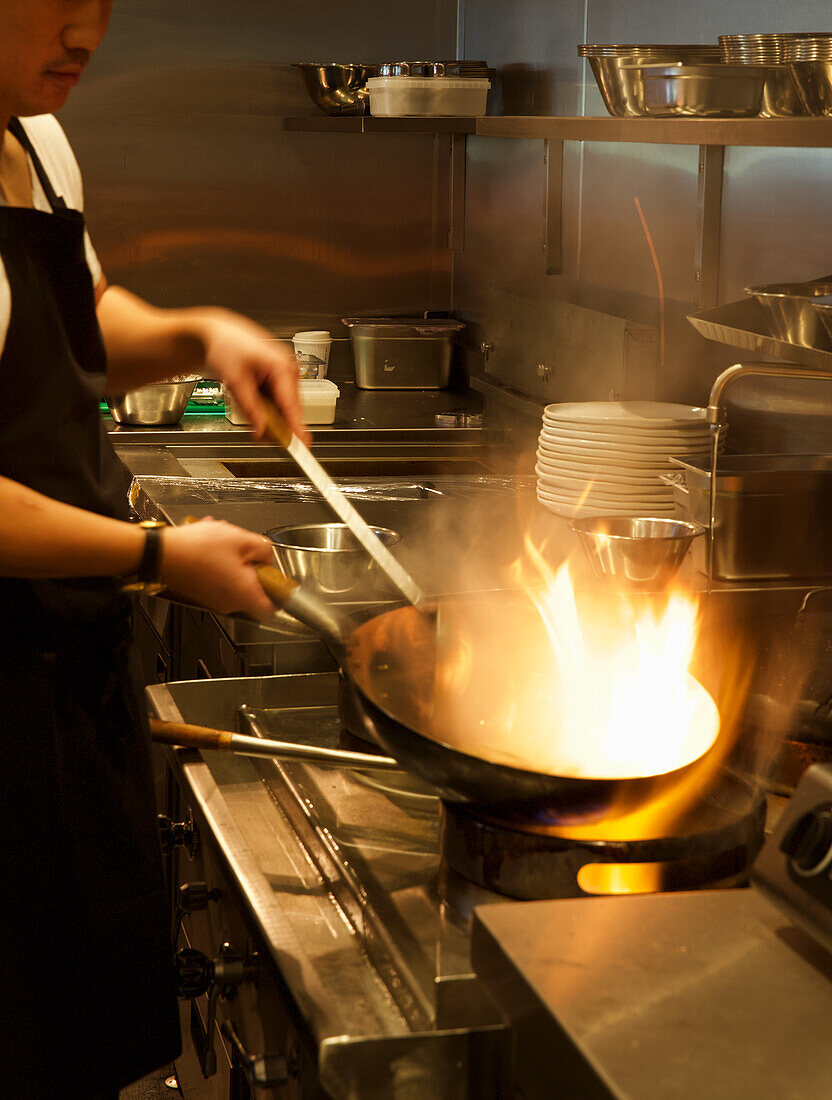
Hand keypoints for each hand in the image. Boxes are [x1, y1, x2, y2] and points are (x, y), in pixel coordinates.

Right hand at [160, 519, 277, 619]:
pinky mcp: (202, 593)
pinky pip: (219, 579)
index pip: (273, 608)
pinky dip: (219, 563)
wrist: (160, 554)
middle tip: (244, 551)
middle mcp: (230, 603)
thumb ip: (264, 550)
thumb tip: (267, 559)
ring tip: (222, 544)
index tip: (277, 579)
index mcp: (244, 593)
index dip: (279, 594)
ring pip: (235, 581)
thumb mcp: (241, 539)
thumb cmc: (196, 549)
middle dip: (251, 567)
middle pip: (253, 590)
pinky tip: (210, 547)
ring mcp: (214, 600)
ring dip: (233, 561)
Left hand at [200, 309, 310, 445]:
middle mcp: (289, 369)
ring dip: (266, 412)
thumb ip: (250, 409)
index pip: (293, 407)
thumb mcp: (235, 381)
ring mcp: (286, 372)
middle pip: (289, 409)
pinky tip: (249, 394)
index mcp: (282, 367)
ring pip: (282, 405)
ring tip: (243, 397)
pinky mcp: (279, 376)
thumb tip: (261, 431)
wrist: (217, 333)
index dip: (297, 429)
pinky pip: (277, 399)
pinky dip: (264, 404)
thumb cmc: (226, 346)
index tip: (303, 447)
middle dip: (274, 423)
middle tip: (257, 431)